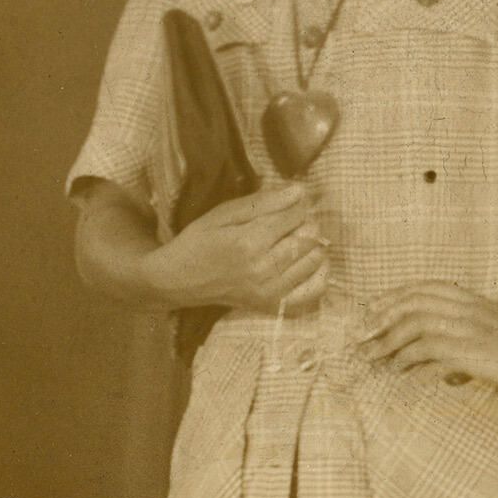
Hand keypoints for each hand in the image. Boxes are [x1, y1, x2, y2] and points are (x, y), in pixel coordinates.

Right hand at [154, 183, 328, 314]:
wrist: (178, 280)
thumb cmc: (198, 242)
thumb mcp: (223, 214)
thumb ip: (263, 203)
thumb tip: (299, 191)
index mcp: (249, 242)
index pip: (294, 216)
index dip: (297, 205)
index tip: (290, 202)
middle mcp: (263, 269)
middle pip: (308, 238)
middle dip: (305, 224)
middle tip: (291, 221)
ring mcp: (269, 291)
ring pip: (313, 261)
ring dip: (312, 246)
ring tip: (296, 239)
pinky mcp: (272, 305)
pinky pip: (312, 293)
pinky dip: (319, 276)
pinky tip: (311, 263)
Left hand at [358, 284, 497, 398]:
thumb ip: (470, 335)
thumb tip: (443, 361)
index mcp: (474, 300)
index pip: (425, 287)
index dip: (395, 295)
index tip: (372, 309)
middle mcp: (468, 309)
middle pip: (413, 303)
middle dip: (381, 318)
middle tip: (361, 336)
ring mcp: (469, 328)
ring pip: (414, 325)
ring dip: (388, 342)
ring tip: (372, 359)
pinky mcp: (471, 351)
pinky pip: (428, 350)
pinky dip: (409, 360)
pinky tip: (400, 371)